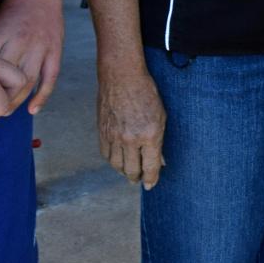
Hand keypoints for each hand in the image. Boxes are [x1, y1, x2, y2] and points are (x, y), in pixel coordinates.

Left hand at [0, 0, 64, 114]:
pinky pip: (50, 79)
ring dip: (15, 102)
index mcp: (1, 34)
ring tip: (3, 113)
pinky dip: (42, 96)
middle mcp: (22, 41)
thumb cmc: (9, 12)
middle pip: (7, 78)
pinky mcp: (56, 52)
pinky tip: (31, 110)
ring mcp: (41, 47)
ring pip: (28, 82)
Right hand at [97, 63, 166, 187]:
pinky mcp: (102, 132)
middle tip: (139, 180)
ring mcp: (114, 137)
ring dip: (124, 172)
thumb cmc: (146, 93)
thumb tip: (160, 160)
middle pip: (132, 170)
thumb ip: (159, 141)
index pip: (150, 167)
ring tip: (129, 172)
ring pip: (117, 165)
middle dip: (137, 178)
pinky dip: (112, 161)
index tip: (150, 185)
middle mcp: (130, 139)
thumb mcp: (161, 116)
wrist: (121, 77)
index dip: (151, 179)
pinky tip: (118, 160)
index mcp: (149, 135)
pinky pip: (106, 155)